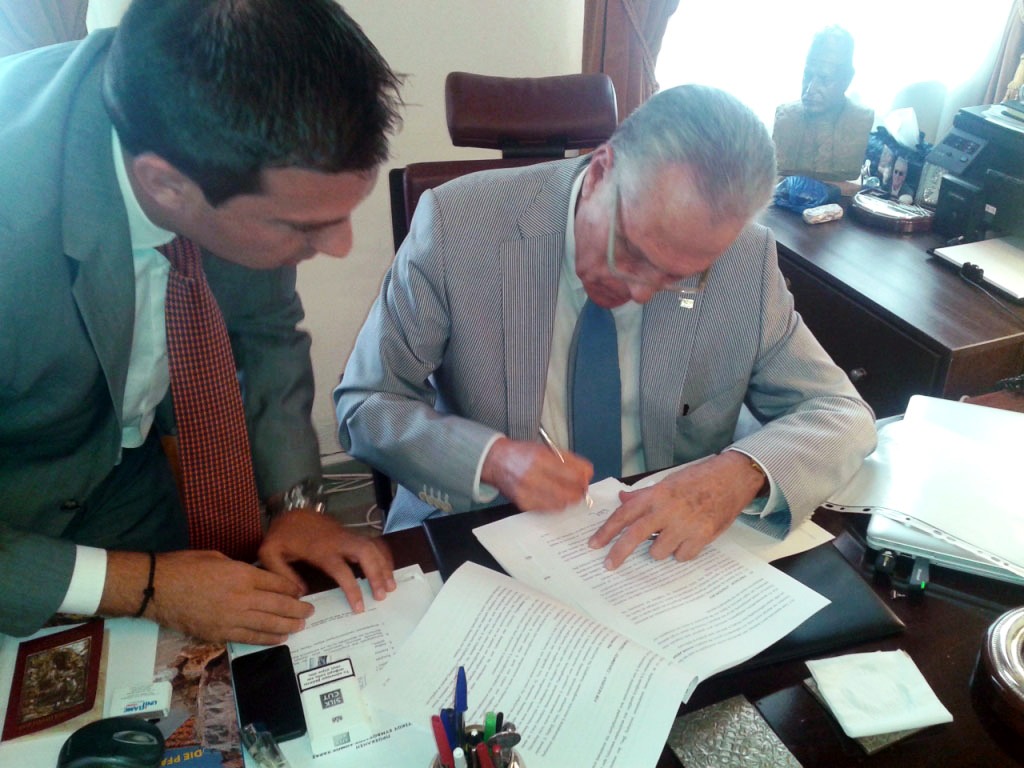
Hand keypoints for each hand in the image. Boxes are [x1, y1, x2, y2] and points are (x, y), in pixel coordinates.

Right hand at [103, 550, 313, 644]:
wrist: (157, 588)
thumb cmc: (185, 566)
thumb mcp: (218, 557)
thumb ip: (241, 569)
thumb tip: (256, 577)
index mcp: (242, 574)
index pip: (277, 584)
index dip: (292, 590)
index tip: (302, 593)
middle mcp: (242, 597)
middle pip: (278, 606)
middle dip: (297, 610)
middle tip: (310, 612)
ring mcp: (231, 618)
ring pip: (268, 624)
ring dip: (288, 626)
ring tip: (301, 626)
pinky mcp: (219, 633)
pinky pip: (249, 638)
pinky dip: (267, 639)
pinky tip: (280, 639)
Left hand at [259, 508, 395, 612]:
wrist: (290, 511)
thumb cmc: (281, 536)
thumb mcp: (271, 553)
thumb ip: (282, 575)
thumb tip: (301, 594)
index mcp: (320, 549)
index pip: (343, 571)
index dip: (353, 590)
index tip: (360, 608)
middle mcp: (338, 541)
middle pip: (365, 554)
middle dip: (377, 574)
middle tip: (383, 595)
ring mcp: (346, 535)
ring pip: (372, 546)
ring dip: (384, 564)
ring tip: (392, 586)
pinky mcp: (350, 533)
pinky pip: (372, 541)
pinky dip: (383, 553)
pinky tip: (388, 567)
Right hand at [481, 437, 591, 511]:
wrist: (497, 461)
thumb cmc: (524, 453)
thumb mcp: (546, 449)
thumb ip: (569, 460)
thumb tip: (588, 472)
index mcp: (540, 459)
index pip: (571, 475)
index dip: (583, 480)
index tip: (586, 480)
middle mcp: (532, 476)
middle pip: (567, 493)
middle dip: (578, 493)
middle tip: (580, 490)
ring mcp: (527, 492)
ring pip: (558, 504)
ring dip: (568, 501)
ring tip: (568, 494)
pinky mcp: (523, 503)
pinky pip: (547, 510)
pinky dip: (555, 505)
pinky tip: (555, 498)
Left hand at [588, 452, 763, 568]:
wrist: (732, 478)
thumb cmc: (699, 478)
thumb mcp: (668, 481)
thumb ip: (644, 495)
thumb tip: (623, 500)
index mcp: (656, 494)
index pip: (624, 514)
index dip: (606, 531)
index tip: (594, 544)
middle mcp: (667, 510)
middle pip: (635, 536)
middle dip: (619, 553)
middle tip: (609, 565)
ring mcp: (685, 525)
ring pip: (658, 552)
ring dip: (659, 549)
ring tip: (669, 537)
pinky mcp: (702, 537)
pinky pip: (681, 556)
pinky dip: (680, 552)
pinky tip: (687, 540)